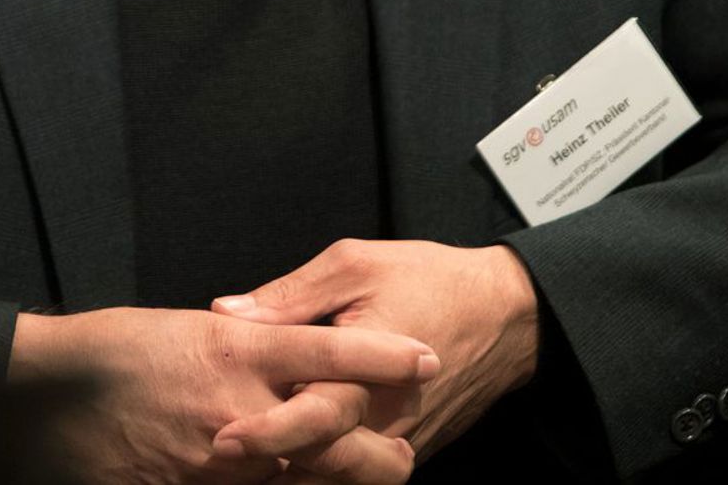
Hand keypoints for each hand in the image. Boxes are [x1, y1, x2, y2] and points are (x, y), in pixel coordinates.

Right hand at [10, 305, 437, 483]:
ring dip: (344, 476)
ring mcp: (224, 461)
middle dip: (383, 451)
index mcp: (237, 350)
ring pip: (311, 477)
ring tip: (371, 469)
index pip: (332, 354)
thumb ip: (243, 342)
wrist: (47, 398)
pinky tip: (297, 480)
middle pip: (341, 437)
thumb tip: (284, 346)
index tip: (425, 357)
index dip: (386, 358)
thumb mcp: (187, 330)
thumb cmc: (112, 350)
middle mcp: (241, 408)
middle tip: (402, 449)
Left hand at [208, 239, 539, 467]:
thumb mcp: (355, 265)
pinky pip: (362, 476)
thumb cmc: (431, 280)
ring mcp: (401, 439)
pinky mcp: (411, 447)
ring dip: (297, 478)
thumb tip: (229, 312)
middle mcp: (387, 417)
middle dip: (273, 468)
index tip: (224, 438)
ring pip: (342, 480)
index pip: (315, 417)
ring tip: (248, 466)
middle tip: (222, 458)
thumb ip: (291, 294)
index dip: (267, 432)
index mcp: (370, 369)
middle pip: (325, 466)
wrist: (506, 315)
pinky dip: (325, 475)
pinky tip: (290, 460)